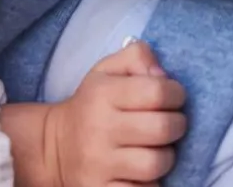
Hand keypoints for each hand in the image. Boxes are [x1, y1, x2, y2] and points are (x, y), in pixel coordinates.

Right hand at [45, 41, 186, 186]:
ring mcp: (99, 165)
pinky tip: (144, 171)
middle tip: (173, 123)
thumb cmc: (92, 104)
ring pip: (155, 164)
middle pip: (162, 129)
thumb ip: (138, 57)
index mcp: (103, 94)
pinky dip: (150, 183)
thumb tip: (164, 75)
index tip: (175, 97)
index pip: (157, 91)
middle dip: (178, 125)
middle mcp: (100, 128)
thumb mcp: (108, 70)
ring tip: (159, 148)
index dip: (176, 93)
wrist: (54, 147)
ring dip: (167, 156)